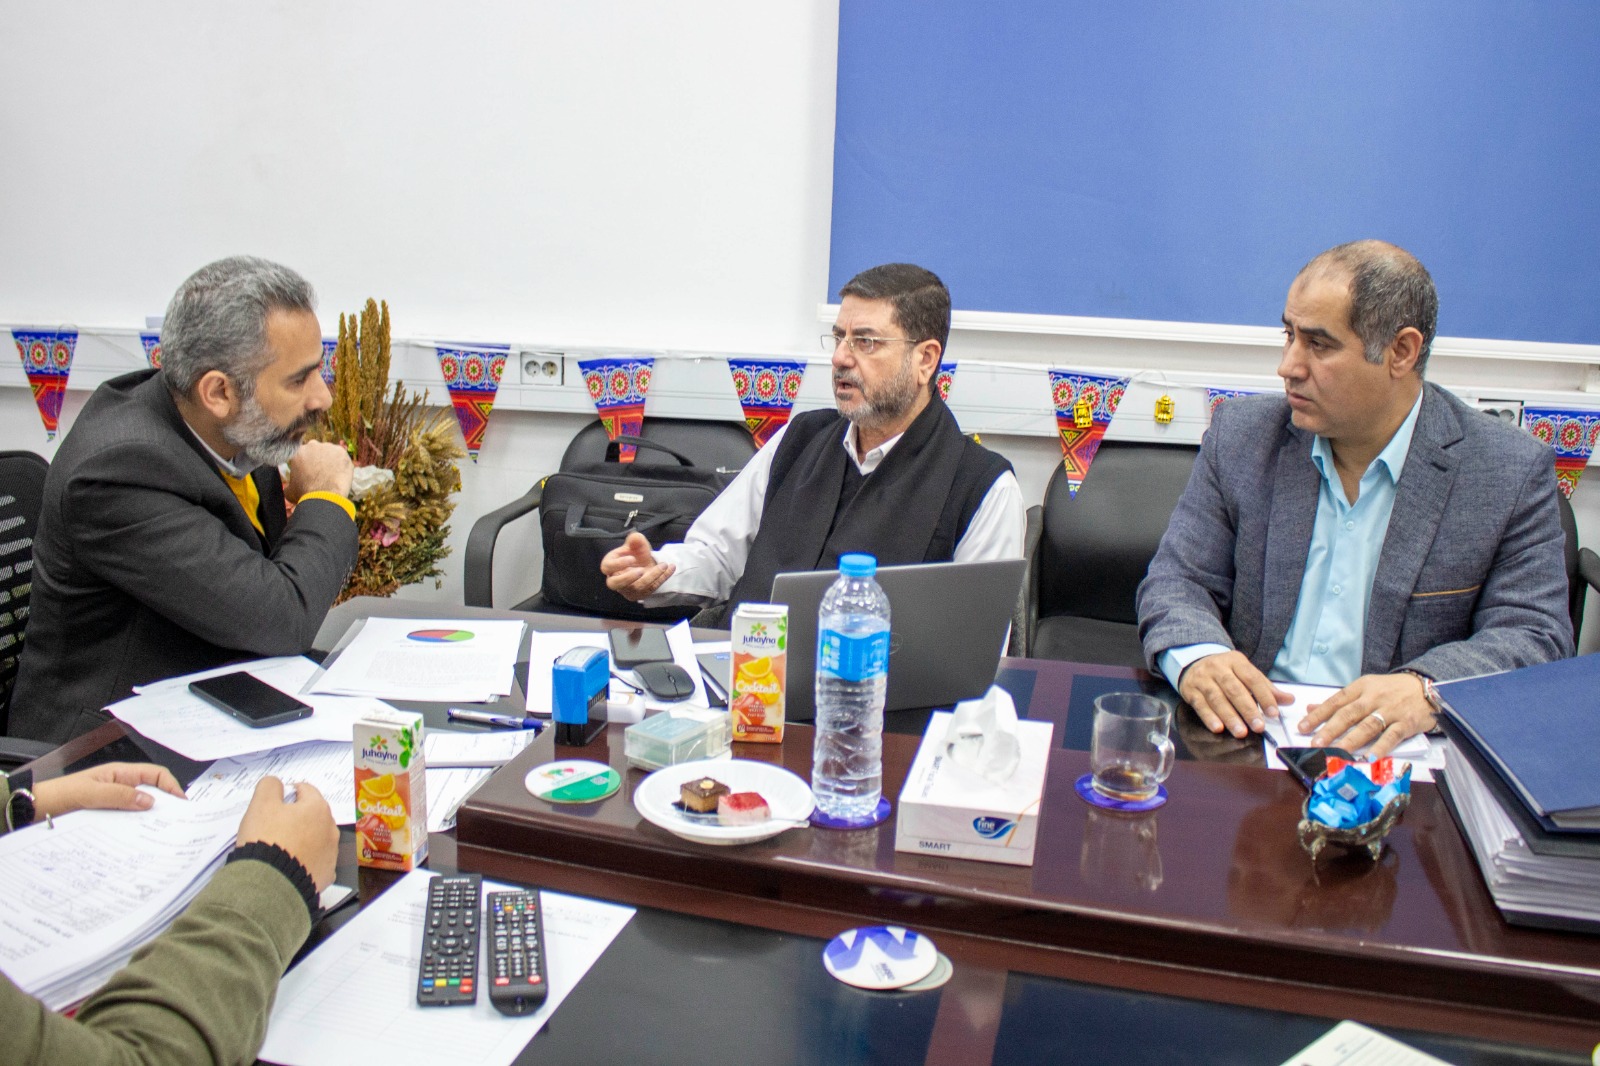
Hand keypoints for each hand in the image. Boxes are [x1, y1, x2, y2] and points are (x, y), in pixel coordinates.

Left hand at [31, 762, 184, 818]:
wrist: (38, 807)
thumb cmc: (62, 794)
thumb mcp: (91, 793)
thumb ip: (120, 795)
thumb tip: (151, 801)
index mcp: (122, 773)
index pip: (156, 774)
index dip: (172, 786)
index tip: (181, 804)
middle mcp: (122, 786)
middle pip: (153, 792)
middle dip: (165, 804)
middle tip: (175, 822)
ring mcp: (116, 801)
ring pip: (141, 808)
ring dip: (150, 818)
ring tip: (159, 832)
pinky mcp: (109, 815)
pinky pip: (128, 819)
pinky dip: (136, 827)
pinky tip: (138, 837)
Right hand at [235, 777, 339, 891]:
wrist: (269, 883)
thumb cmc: (266, 840)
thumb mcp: (261, 805)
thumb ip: (270, 786)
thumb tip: (277, 783)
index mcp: (317, 808)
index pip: (306, 790)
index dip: (290, 792)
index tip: (279, 799)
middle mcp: (330, 829)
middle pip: (314, 815)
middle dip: (298, 816)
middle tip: (277, 824)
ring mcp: (331, 854)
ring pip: (317, 839)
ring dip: (304, 839)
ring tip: (283, 846)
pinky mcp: (326, 875)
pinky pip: (316, 862)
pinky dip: (306, 860)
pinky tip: (292, 864)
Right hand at [285, 440, 354, 500]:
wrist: (323, 496)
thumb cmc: (305, 495)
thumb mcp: (290, 491)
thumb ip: (289, 484)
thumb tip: (289, 488)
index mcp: (297, 452)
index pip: (303, 454)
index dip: (307, 463)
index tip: (311, 471)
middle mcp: (312, 445)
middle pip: (316, 450)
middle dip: (319, 459)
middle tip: (322, 472)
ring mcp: (327, 447)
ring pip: (330, 452)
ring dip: (331, 460)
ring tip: (332, 474)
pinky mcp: (341, 451)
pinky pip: (342, 456)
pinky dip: (342, 463)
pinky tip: (340, 474)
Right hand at [600, 531, 674, 601]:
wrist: (645, 564)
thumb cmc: (635, 555)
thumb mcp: (636, 545)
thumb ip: (635, 540)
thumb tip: (635, 537)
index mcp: (610, 566)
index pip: (607, 567)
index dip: (618, 564)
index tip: (632, 558)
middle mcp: (616, 580)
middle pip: (615, 583)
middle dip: (628, 578)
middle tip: (641, 570)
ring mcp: (628, 589)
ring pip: (637, 587)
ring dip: (652, 576)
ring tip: (663, 565)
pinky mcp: (641, 594)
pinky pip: (651, 588)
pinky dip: (662, 578)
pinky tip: (671, 568)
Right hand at [1177, 651, 1291, 738]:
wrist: (1193, 661)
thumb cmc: (1225, 671)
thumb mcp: (1245, 673)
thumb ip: (1265, 687)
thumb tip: (1289, 700)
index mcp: (1236, 662)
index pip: (1252, 678)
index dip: (1264, 696)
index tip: (1274, 713)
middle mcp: (1218, 668)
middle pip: (1234, 689)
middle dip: (1247, 709)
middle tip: (1259, 727)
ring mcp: (1202, 679)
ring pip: (1217, 698)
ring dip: (1229, 717)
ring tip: (1241, 732)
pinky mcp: (1190, 691)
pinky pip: (1200, 705)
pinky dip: (1209, 717)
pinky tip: (1218, 728)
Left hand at [1300, 673, 1434, 758]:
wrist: (1427, 687)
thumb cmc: (1392, 690)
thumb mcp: (1366, 688)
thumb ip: (1340, 701)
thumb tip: (1310, 708)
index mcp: (1362, 687)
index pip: (1336, 701)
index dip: (1318, 714)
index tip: (1302, 727)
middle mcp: (1375, 697)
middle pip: (1349, 714)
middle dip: (1330, 729)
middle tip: (1315, 742)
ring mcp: (1391, 710)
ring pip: (1368, 725)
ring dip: (1351, 740)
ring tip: (1336, 752)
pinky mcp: (1407, 722)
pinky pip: (1392, 736)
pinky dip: (1380, 747)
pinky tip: (1368, 758)